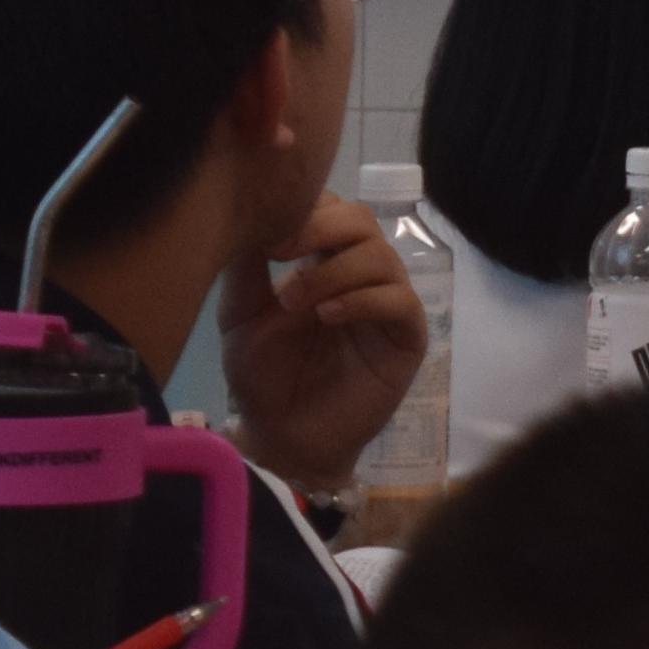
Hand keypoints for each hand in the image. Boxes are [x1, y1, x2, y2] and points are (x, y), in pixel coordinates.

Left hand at [218, 189, 426, 497]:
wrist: (283, 439)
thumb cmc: (263, 378)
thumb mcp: (241, 319)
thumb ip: (246, 271)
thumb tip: (247, 218)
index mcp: (324, 263)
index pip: (331, 210)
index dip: (306, 209)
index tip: (268, 234)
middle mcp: (362, 274)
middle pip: (362, 221)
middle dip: (322, 228)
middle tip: (282, 252)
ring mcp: (388, 303)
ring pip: (381, 257)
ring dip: (334, 271)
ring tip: (293, 302)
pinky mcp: (407, 335)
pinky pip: (399, 301)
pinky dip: (363, 300)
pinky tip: (328, 315)